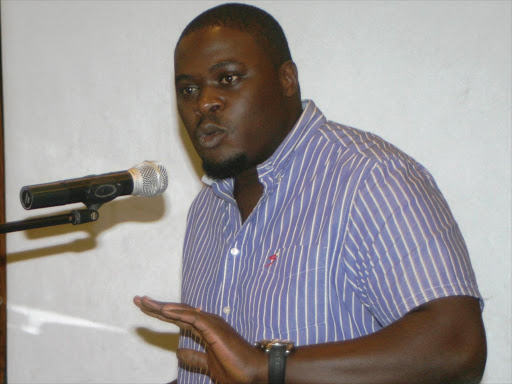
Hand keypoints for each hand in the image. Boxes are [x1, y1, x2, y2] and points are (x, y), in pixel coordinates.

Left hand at [134, 296, 266, 383]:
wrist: (253, 373)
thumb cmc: (235, 369)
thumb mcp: (208, 364)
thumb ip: (194, 357)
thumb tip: (179, 352)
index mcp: (205, 329)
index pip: (178, 318)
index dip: (160, 313)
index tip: (144, 308)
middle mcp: (207, 322)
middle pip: (176, 311)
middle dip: (156, 306)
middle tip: (138, 299)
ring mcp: (211, 323)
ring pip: (181, 311)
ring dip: (162, 307)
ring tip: (144, 302)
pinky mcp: (214, 328)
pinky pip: (192, 317)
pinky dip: (177, 313)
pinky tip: (164, 311)